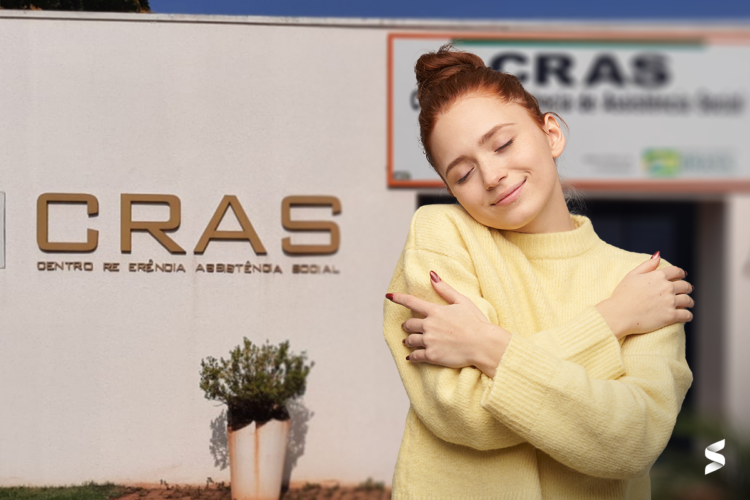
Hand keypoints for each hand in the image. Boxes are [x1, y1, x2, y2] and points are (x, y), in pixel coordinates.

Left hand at [386, 270, 510, 377]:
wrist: (483, 345)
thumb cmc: (476, 322)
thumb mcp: (462, 301)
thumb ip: (445, 289)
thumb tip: (431, 275)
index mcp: (435, 311)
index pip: (411, 302)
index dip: (398, 298)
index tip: (388, 296)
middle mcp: (429, 325)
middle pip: (408, 324)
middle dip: (407, 326)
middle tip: (408, 327)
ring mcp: (429, 341)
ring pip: (410, 340)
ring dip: (408, 340)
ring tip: (408, 341)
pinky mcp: (432, 356)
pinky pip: (415, 356)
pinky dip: (411, 356)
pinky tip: (411, 357)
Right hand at [595, 252, 693, 339]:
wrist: (619, 314)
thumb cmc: (622, 295)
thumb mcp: (632, 275)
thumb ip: (647, 265)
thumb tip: (658, 255)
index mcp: (658, 276)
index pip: (676, 271)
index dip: (681, 273)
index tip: (682, 275)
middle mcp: (667, 288)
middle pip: (685, 285)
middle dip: (687, 287)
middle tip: (686, 290)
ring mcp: (670, 302)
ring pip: (688, 300)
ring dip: (689, 301)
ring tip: (688, 303)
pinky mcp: (670, 316)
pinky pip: (686, 315)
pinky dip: (688, 315)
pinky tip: (686, 315)